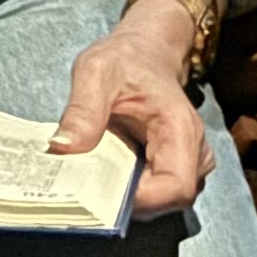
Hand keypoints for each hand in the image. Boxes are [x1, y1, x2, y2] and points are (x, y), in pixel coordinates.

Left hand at [53, 2, 209, 217]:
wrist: (144, 55)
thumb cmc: (124, 61)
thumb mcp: (95, 71)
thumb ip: (83, 109)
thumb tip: (62, 147)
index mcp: (181, 129)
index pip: (176, 187)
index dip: (141, 199)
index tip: (98, 191)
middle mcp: (194, 154)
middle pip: (167, 201)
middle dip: (125, 200)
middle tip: (83, 184)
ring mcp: (187, 165)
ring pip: (159, 202)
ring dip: (123, 195)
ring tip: (89, 175)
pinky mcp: (173, 169)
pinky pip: (153, 193)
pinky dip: (125, 189)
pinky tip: (100, 173)